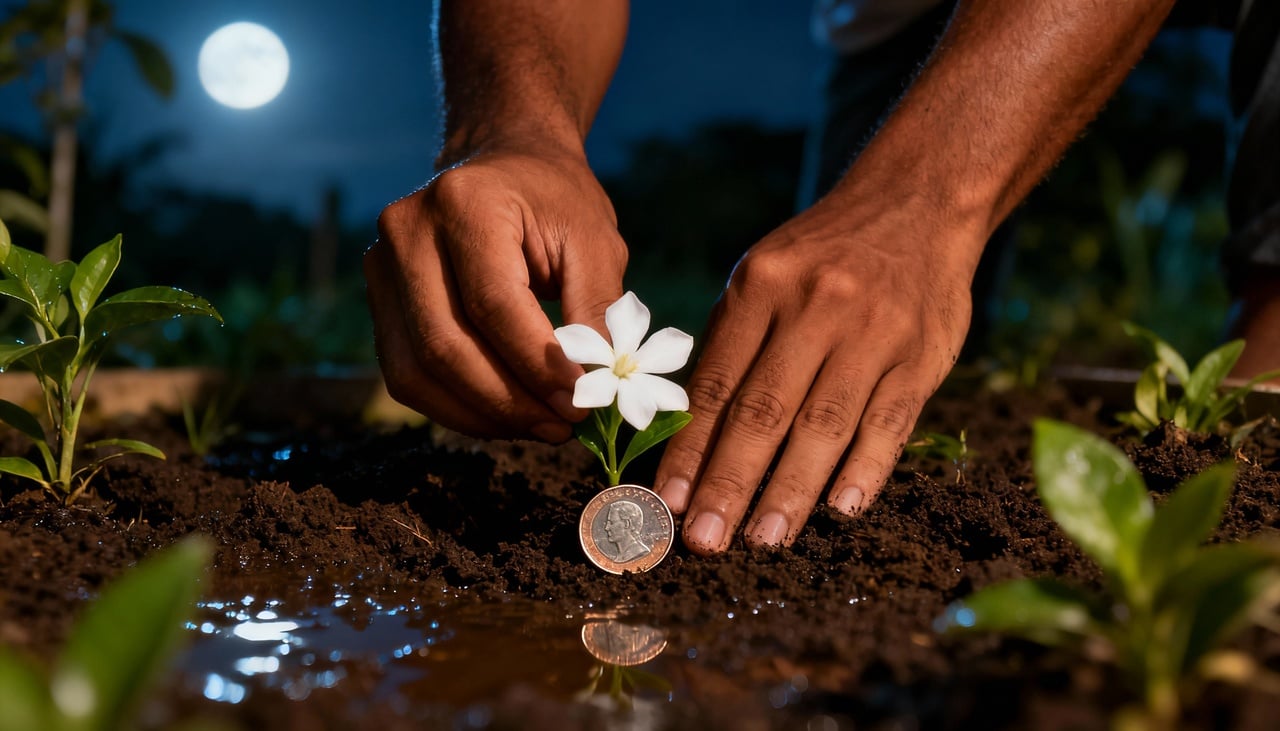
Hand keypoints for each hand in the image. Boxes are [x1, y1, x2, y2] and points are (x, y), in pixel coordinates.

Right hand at [365, 148, 627, 440]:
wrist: (505, 165)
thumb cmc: (556, 202)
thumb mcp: (594, 241)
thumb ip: (596, 311)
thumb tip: (593, 392)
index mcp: (464, 202)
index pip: (494, 304)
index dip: (537, 364)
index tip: (581, 402)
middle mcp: (407, 230)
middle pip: (446, 345)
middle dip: (509, 400)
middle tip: (565, 426)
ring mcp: (381, 267)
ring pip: (418, 371)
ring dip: (482, 415)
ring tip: (541, 426)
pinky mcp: (378, 301)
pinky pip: (407, 376)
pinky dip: (458, 407)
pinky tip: (506, 414)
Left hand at [654, 197, 978, 552]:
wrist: (917, 204)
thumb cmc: (821, 256)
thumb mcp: (763, 275)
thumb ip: (730, 345)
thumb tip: (690, 437)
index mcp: (761, 288)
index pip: (716, 385)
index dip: (689, 450)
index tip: (667, 503)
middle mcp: (815, 308)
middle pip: (764, 411)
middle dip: (730, 483)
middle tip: (706, 542)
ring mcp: (873, 332)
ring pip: (824, 425)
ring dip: (791, 491)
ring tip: (764, 541)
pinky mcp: (922, 354)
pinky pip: (889, 422)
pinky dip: (865, 469)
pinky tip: (841, 509)